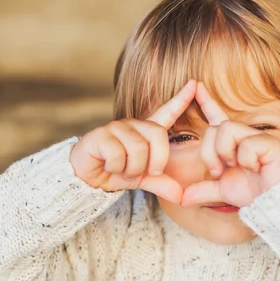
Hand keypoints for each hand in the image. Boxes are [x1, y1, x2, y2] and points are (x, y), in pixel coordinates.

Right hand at [70, 80, 196, 203]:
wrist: (85, 178)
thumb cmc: (114, 172)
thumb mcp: (142, 179)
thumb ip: (161, 184)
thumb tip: (181, 196)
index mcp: (145, 133)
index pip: (166, 113)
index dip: (181, 99)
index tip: (195, 83)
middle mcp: (132, 125)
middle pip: (157, 135)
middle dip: (156, 159)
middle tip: (147, 172)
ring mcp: (115, 128)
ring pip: (137, 149)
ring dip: (131, 169)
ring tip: (121, 171)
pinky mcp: (100, 135)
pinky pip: (118, 154)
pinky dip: (115, 168)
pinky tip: (107, 166)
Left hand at [181, 83, 279, 207]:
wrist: (273, 203)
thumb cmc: (253, 194)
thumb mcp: (221, 192)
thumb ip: (202, 191)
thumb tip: (182, 199)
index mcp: (232, 144)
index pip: (217, 118)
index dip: (206, 101)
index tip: (196, 85)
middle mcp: (244, 137)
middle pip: (214, 128)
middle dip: (209, 153)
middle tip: (218, 171)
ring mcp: (257, 138)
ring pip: (226, 129)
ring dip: (224, 152)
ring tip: (234, 166)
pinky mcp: (270, 143)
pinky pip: (246, 144)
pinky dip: (245, 160)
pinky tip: (255, 168)